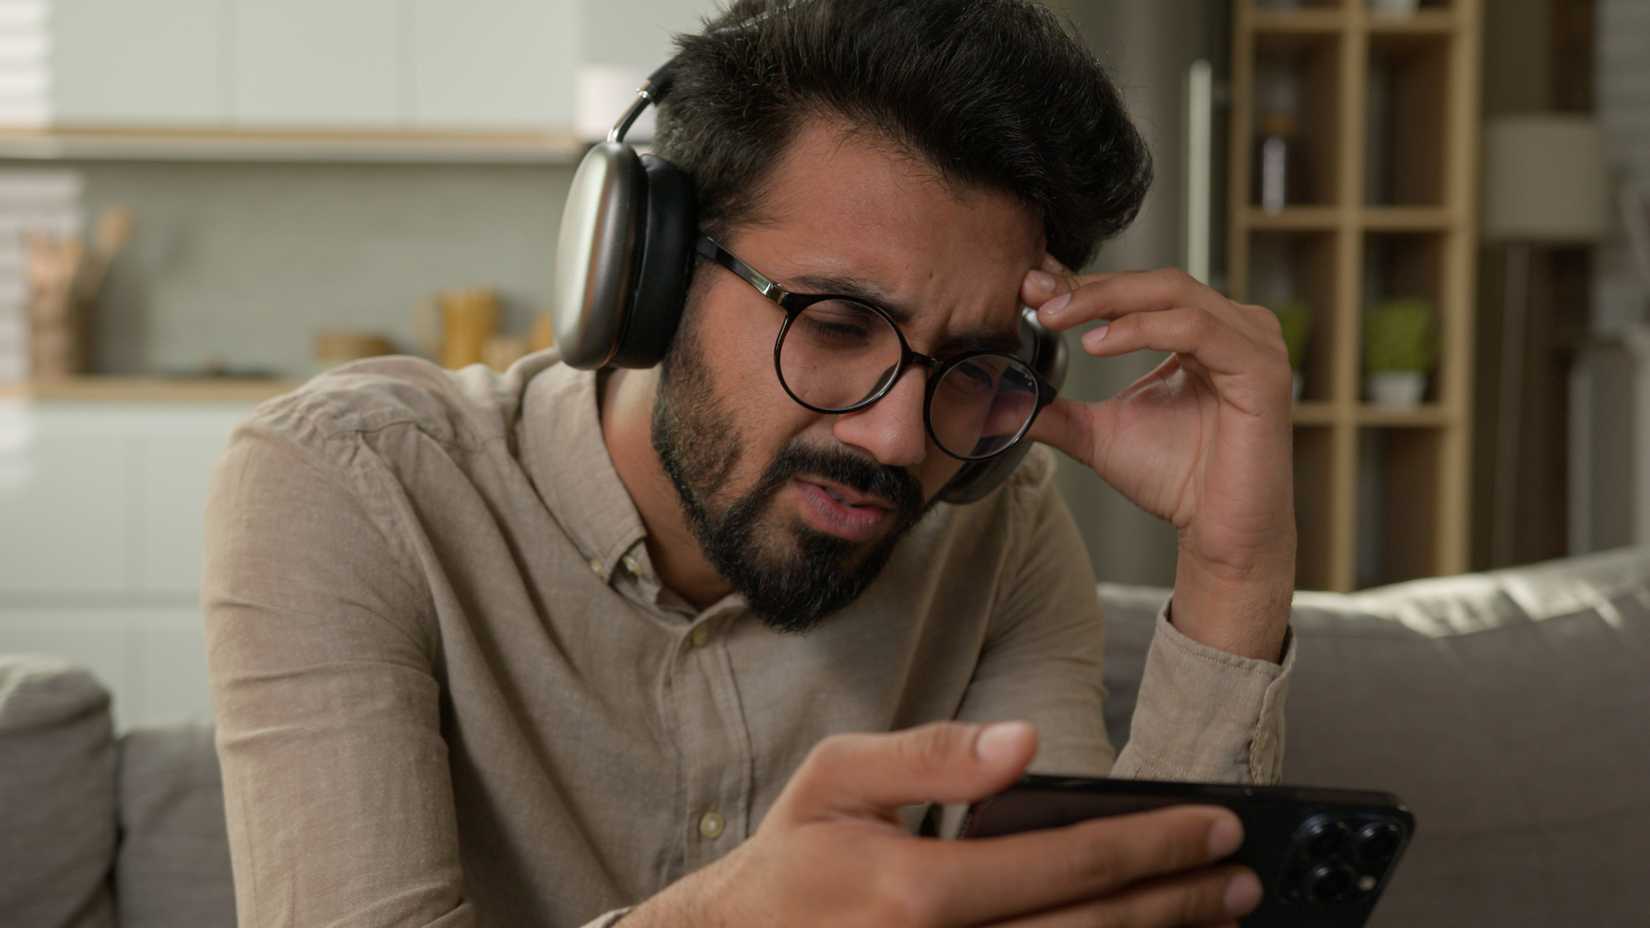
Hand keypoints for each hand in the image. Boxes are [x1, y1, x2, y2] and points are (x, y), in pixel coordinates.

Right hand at [624, 721, 1261, 926]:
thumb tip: (1024, 744)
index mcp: (916, 892)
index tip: (1214, 825)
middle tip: (1242, 879)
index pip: (1065, 865)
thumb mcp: (834, 781)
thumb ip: (928, 757)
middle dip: (1178, 902)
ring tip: (1215, 920)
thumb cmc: (788, 865)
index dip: (1149, 843)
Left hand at [1022, 260, 1294, 660]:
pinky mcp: (1261, 367)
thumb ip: (1057, 411)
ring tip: (1056, 319)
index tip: (1029, 288)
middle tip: (1036, 297)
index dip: (1083, 285)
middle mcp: (1233, 327)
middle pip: (1154, 282)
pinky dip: (1141, 329)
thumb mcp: (1100, 434)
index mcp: (1202, 332)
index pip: (1139, 291)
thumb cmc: (1176, 481)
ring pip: (1173, 294)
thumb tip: (1003, 402)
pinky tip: (1096, 344)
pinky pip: (1195, 328)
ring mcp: (1253, 342)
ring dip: (1107, 301)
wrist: (1219, 533)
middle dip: (1089, 288)